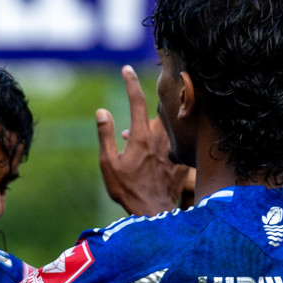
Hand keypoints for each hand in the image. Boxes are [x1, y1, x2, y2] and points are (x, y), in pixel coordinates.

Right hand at [96, 66, 192, 217]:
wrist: (152, 213)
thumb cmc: (127, 190)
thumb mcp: (108, 164)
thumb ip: (105, 135)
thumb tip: (101, 111)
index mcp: (140, 136)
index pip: (136, 100)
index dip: (131, 82)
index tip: (126, 69)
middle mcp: (159, 138)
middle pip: (154, 113)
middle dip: (143, 115)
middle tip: (131, 136)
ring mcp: (171, 148)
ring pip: (164, 128)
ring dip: (151, 132)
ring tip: (138, 152)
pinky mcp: (180, 160)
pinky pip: (173, 146)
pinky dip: (162, 148)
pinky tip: (153, 163)